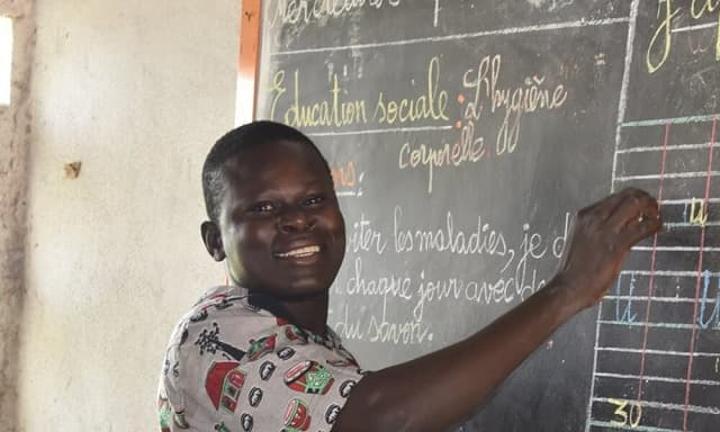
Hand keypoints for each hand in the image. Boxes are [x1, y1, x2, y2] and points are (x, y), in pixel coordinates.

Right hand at [554, 188, 661, 310]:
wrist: (568, 287)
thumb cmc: (574, 269)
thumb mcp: (583, 240)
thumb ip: (602, 228)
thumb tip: (626, 223)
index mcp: (584, 216)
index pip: (615, 196)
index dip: (633, 198)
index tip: (642, 206)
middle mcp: (594, 218)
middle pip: (627, 194)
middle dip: (645, 198)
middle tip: (653, 208)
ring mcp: (605, 230)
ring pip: (635, 204)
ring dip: (651, 207)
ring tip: (656, 217)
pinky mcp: (617, 244)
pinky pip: (642, 226)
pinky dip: (655, 224)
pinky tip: (658, 228)